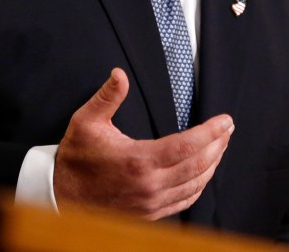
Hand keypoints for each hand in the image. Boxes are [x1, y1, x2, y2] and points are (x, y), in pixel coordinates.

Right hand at [53, 67, 233, 219]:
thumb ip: (107, 97)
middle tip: (228, 129)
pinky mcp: (149, 213)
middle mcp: (149, 185)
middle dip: (218, 145)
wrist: (60, 195)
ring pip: (195, 184)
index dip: (211, 132)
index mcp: (138, 160)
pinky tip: (204, 173)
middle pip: (198, 165)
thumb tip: (119, 74)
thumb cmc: (75, 158)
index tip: (226, 120)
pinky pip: (184, 201)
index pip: (187, 145)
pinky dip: (200, 185)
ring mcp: (151, 203)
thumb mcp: (86, 121)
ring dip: (213, 164)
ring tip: (221, 146)